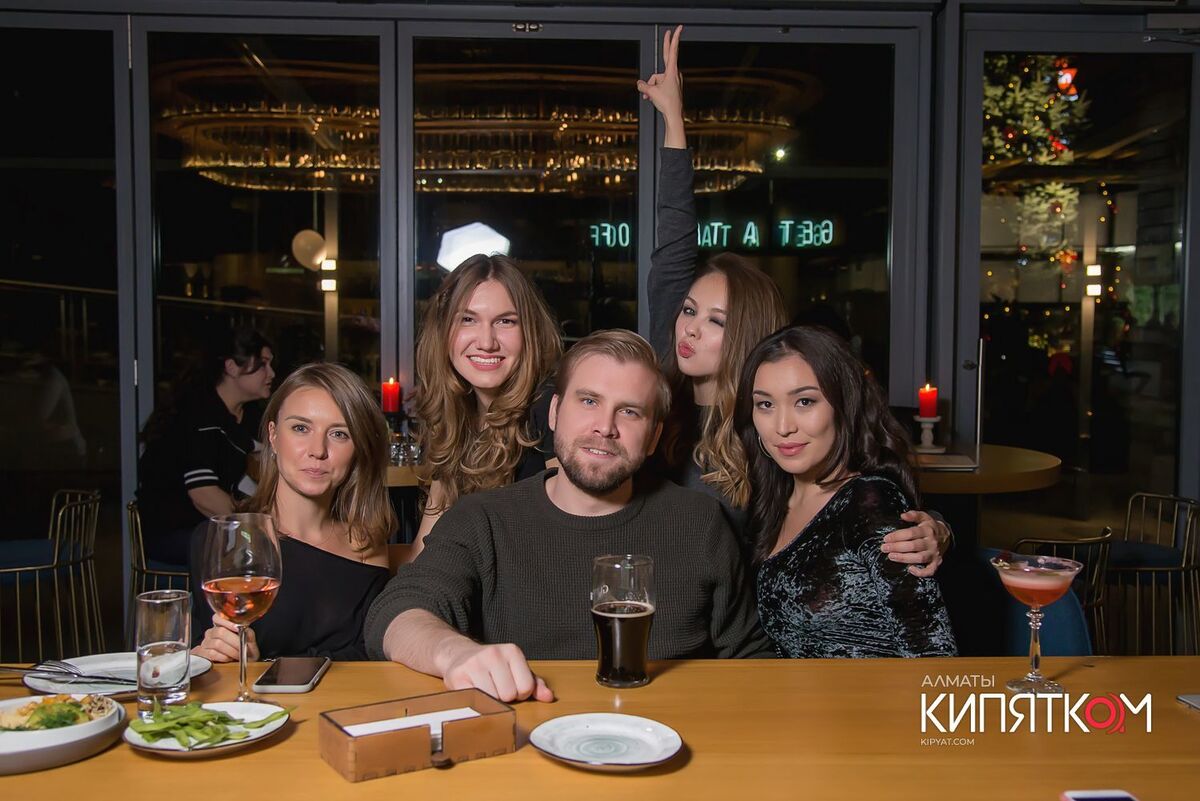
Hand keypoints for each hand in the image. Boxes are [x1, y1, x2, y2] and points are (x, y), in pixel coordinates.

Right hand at [192, 613, 259, 661]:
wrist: (243, 662)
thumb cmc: (245, 650)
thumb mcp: (250, 640)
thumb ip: (248, 633)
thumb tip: (245, 629)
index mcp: (221, 625)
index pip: (218, 617)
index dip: (227, 622)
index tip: (238, 628)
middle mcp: (211, 632)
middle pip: (220, 632)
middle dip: (234, 641)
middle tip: (242, 647)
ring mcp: (205, 642)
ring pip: (217, 644)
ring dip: (230, 651)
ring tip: (237, 654)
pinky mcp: (202, 653)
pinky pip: (211, 653)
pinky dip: (223, 657)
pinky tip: (228, 658)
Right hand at [441, 642, 554, 702]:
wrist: (460, 656)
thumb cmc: (493, 667)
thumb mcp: (516, 670)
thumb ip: (535, 684)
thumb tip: (549, 697)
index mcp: (512, 651)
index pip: (526, 687)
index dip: (520, 693)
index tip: (511, 686)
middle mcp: (493, 654)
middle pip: (509, 694)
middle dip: (504, 697)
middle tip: (496, 688)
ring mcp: (475, 664)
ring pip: (492, 699)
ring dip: (489, 700)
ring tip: (485, 689)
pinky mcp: (458, 676)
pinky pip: (474, 700)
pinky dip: (475, 702)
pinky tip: (474, 692)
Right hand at [636, 25, 684, 146]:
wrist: (674, 115)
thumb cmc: (666, 103)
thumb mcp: (651, 92)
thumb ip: (642, 85)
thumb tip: (639, 83)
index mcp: (671, 71)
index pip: (672, 51)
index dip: (673, 39)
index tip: (677, 29)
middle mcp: (674, 74)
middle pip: (666, 57)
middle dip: (666, 45)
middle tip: (668, 32)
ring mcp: (673, 80)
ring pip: (657, 78)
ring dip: (651, 86)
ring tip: (649, 97)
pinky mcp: (671, 87)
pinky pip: (659, 85)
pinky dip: (653, 90)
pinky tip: (649, 98)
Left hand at [881, 511, 949, 577]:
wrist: (946, 536)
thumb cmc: (930, 527)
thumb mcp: (924, 517)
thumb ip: (914, 515)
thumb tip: (903, 515)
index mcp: (927, 530)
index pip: (911, 533)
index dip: (897, 536)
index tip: (886, 538)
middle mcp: (931, 542)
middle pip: (913, 546)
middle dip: (897, 547)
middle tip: (884, 548)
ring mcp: (934, 553)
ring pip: (919, 558)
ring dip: (904, 558)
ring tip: (891, 556)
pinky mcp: (936, 562)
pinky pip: (930, 570)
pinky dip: (920, 572)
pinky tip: (910, 569)